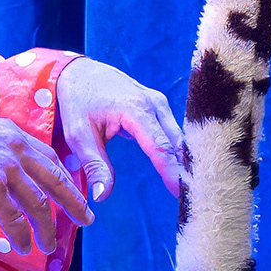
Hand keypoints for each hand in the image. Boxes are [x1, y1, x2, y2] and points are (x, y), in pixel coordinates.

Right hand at [0, 109, 92, 247]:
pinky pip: (16, 220)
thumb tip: (1, 172)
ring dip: (48, 229)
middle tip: (87, 219)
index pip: (49, 158)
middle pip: (56, 180)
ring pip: (39, 205)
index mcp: (14, 135)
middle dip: (74, 203)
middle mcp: (16, 150)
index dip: (64, 177)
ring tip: (52, 246)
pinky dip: (24, 237)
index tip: (72, 191)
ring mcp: (6, 170)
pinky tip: (27, 248)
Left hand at [55, 60, 189, 203]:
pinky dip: (177, 151)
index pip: (160, 147)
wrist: (79, 72)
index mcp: (135, 109)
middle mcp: (154, 104)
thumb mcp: (79, 135)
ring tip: (190, 188)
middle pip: (176, 143)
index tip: (181, 194)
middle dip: (184, 170)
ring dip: (184, 161)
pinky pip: (173, 131)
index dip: (171, 172)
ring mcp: (159, 103)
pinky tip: (182, 170)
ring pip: (178, 137)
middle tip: (193, 197)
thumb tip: (102, 196)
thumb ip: (94, 165)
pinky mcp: (158, 106)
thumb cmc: (77, 102)